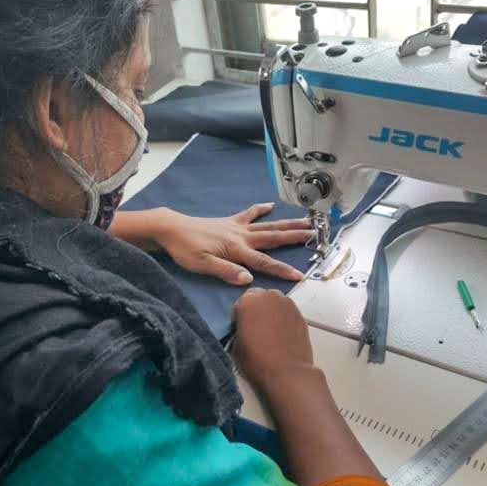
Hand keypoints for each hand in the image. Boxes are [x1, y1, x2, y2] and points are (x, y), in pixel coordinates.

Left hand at [114, 203, 312, 284]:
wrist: (171, 228)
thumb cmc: (185, 249)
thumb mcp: (203, 265)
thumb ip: (226, 272)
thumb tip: (249, 279)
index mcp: (236, 250)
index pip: (264, 263)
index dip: (282, 270)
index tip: (300, 274)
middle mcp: (241, 237)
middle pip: (273, 238)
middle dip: (295, 237)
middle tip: (315, 234)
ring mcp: (236, 227)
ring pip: (267, 225)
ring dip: (286, 223)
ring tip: (305, 220)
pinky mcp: (229, 222)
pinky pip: (248, 214)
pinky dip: (260, 210)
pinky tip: (270, 206)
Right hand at [233, 288, 313, 389]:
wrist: (286, 372)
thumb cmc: (256, 360)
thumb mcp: (235, 344)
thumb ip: (239, 328)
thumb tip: (245, 327)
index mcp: (248, 301)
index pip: (239, 303)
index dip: (240, 317)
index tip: (241, 329)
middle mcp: (269, 296)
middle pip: (259, 298)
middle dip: (256, 309)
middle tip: (256, 328)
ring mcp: (287, 304)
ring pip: (275, 303)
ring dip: (271, 312)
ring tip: (270, 332)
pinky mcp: (300, 314)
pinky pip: (287, 312)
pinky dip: (284, 319)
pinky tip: (282, 335)